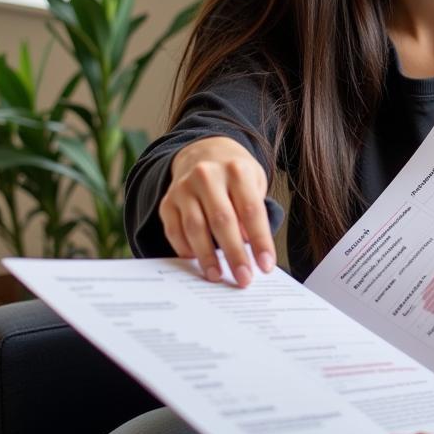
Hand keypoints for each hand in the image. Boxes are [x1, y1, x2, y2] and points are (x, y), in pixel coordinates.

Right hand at [159, 136, 274, 286]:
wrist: (204, 153)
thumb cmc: (236, 176)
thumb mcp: (254, 182)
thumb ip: (253, 211)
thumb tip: (250, 249)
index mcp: (237, 170)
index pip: (251, 210)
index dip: (260, 241)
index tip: (266, 266)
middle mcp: (208, 176)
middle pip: (222, 221)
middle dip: (234, 254)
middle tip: (243, 279)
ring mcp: (183, 188)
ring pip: (195, 228)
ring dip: (207, 257)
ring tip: (218, 276)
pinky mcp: (167, 202)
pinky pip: (174, 231)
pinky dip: (186, 250)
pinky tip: (197, 263)